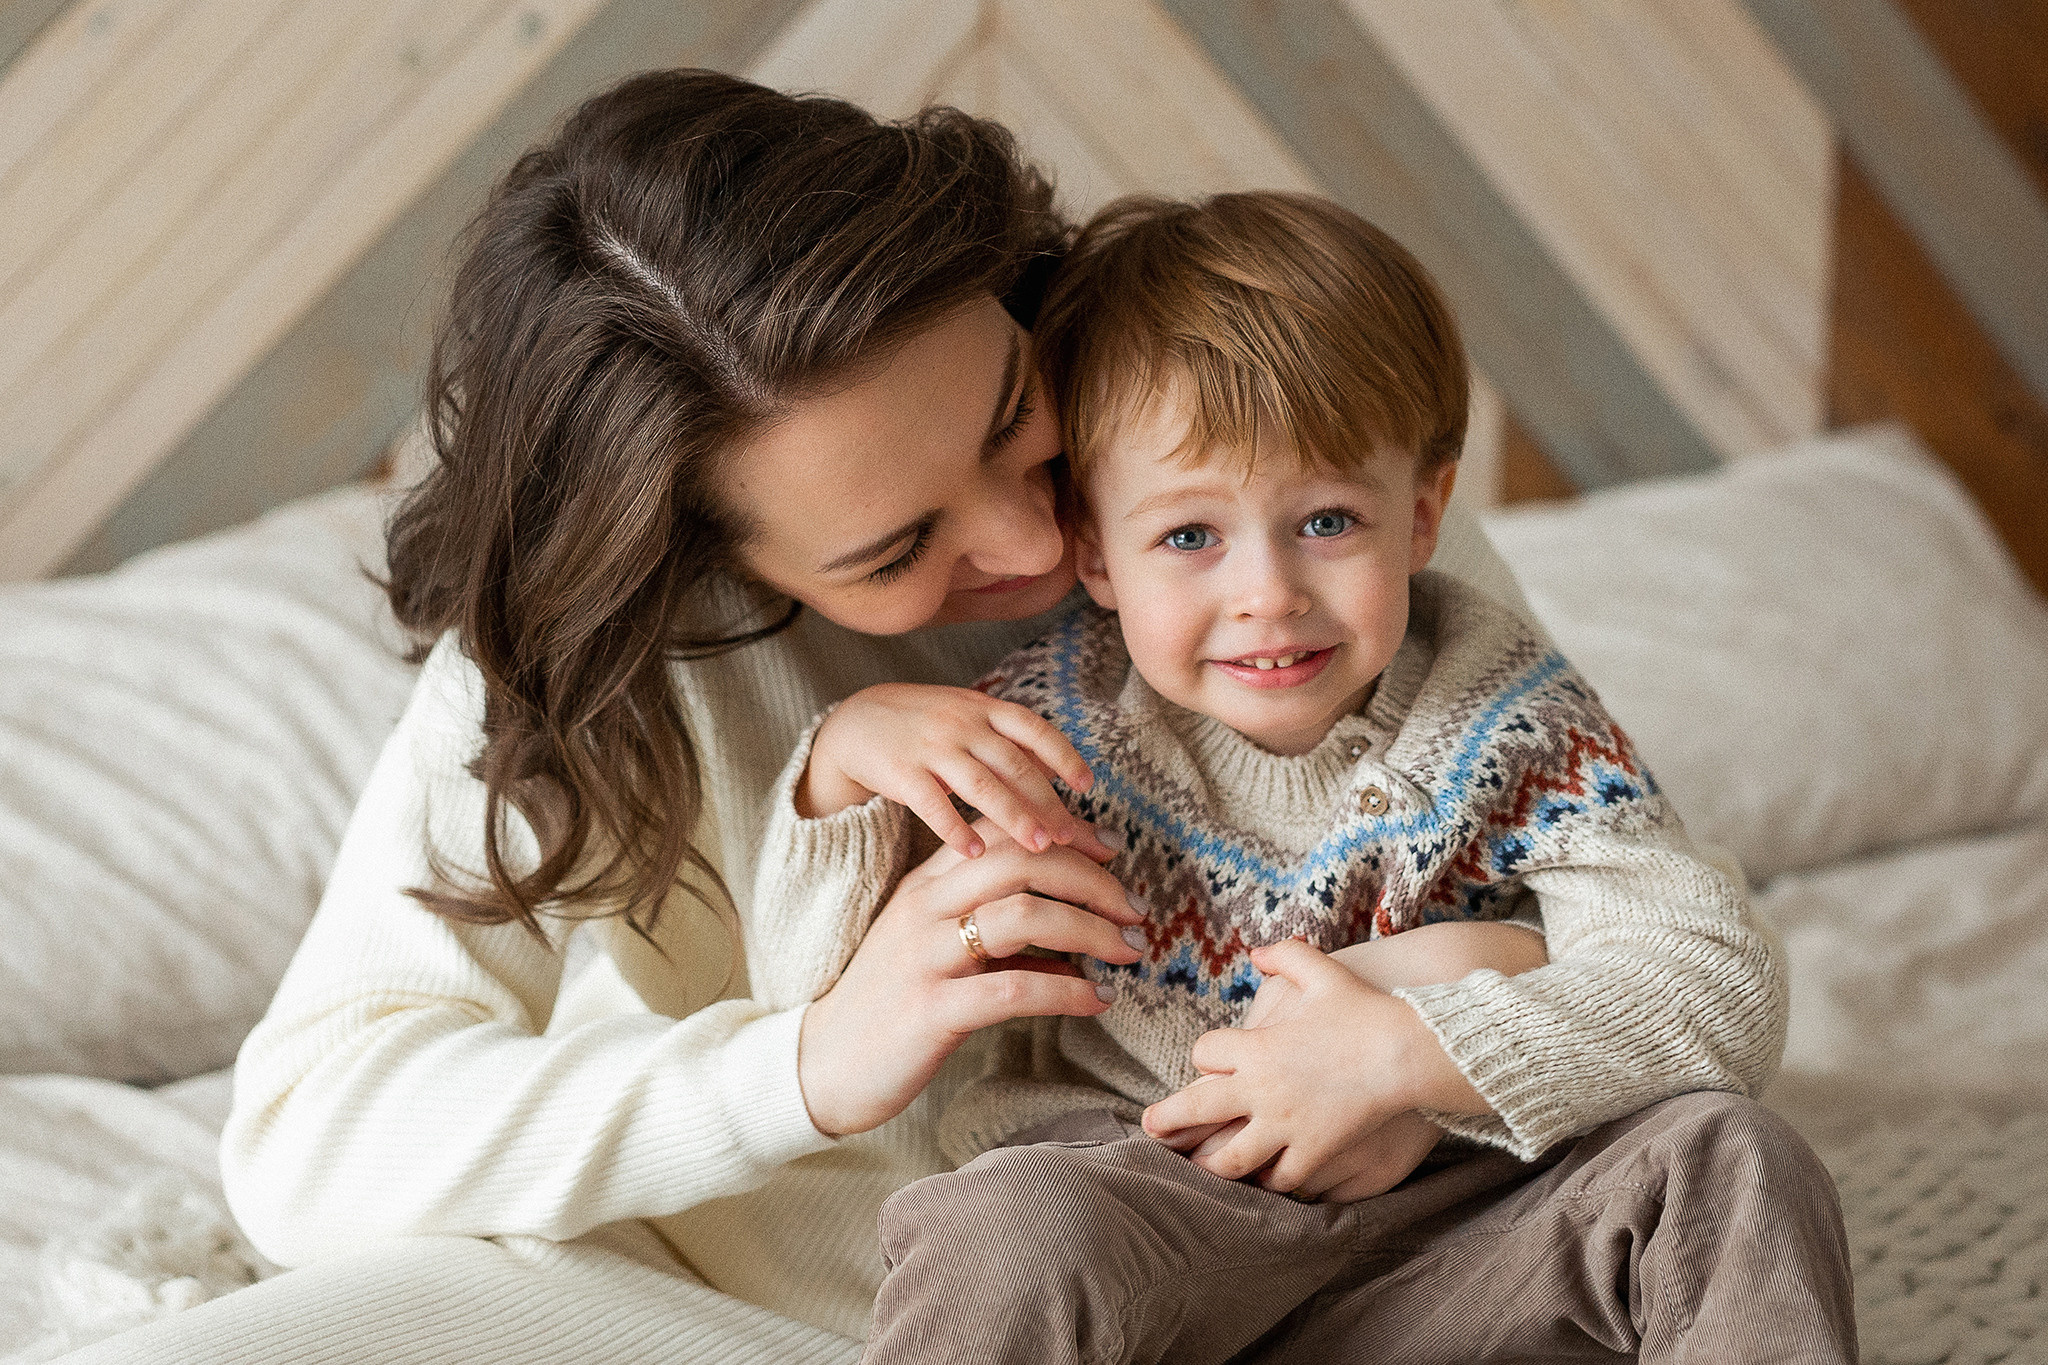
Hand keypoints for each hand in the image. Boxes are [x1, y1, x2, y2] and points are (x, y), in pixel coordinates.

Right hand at [797, 822, 1147, 1138]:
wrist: (822, 1065)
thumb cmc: (891, 1005)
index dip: (1066, 833)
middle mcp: (925, 907)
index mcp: (926, 883)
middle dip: (1093, 879)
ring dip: (1091, 931)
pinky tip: (1097, 1000)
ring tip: (1128, 951)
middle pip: (1022, 860)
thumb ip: (994, 932)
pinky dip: (1068, 991)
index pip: (1002, 831)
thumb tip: (1072, 937)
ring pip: (1024, 915)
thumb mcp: (937, 950)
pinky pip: (1015, 989)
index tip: (1113, 850)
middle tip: (1135, 907)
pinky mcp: (932, 1010)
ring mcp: (925, 956)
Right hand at [801, 684, 1110, 859]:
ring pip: (980, 784)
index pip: (1033, 728)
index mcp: (983, 709)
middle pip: (1013, 763)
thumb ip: (1011, 741)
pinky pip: (932, 804)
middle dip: (1045, 800)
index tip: (1088, 785)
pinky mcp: (901, 771)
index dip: (1063, 755)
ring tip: (1039, 847)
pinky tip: (975, 853)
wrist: (856, 719)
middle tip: (1070, 835)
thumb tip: (1063, 770)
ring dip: (1013, 817)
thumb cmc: (926, 724)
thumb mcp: (969, 717)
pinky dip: (955, 828)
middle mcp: (961, 723)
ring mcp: (931, 746)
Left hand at [1141, 939, 1480, 1197]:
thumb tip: (1256, 950)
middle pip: (1197, 1109)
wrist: (1408, 1051)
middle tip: (1149, 1128)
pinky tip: (1266, 1178)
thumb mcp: (1322, 971)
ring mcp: (1286, 1126)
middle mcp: (1261, 1090)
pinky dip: (1271, 1180)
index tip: (1211, 1060)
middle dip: (1168, 1119)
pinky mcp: (1315, 1151)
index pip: (1204, 1054)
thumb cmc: (1365, 1010)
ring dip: (1213, 1165)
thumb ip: (1285, 955)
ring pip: (1233, 1159)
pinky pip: (1282, 1177)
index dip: (1205, 1056)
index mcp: (1256, 1047)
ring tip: (1199, 1170)